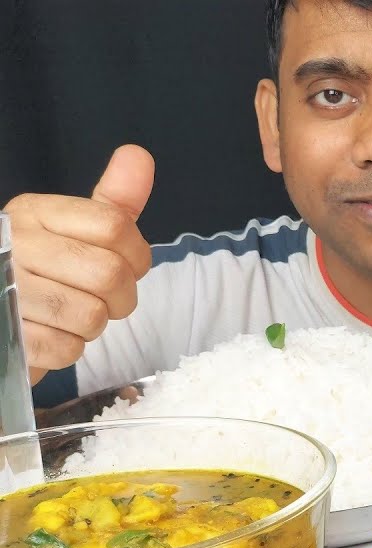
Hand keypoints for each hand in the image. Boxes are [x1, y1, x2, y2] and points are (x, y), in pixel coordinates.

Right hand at [4, 145, 154, 384]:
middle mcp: (15, 244)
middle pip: (110, 275)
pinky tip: (51, 334)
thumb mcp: (78, 229)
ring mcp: (5, 289)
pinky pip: (67, 349)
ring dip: (94, 325)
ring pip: (91, 316)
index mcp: (34, 212)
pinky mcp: (7, 333)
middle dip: (121, 298)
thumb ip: (114, 201)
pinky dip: (69, 349)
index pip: (114, 225)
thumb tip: (138, 155)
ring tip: (72, 316)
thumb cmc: (47, 270)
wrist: (0, 309)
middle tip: (103, 299)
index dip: (136, 255)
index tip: (127, 266)